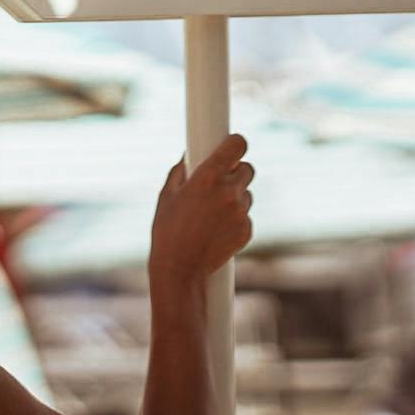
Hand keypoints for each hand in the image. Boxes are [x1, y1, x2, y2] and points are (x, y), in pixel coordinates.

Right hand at [148, 134, 253, 292]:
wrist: (180, 270)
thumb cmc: (167, 231)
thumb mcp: (166, 196)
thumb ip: (180, 171)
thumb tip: (187, 156)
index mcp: (208, 176)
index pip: (237, 145)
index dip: (235, 143)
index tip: (230, 146)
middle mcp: (229, 191)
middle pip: (247, 168)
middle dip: (235, 171)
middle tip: (219, 181)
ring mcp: (241, 212)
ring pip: (247, 193)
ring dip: (235, 196)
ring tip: (211, 211)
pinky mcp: (247, 230)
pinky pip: (245, 216)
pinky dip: (235, 219)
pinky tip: (215, 229)